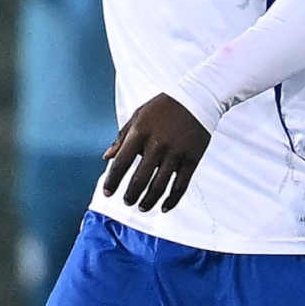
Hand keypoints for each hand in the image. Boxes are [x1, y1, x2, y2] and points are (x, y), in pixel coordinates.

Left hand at [102, 94, 212, 212]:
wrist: (197, 99)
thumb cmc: (164, 107)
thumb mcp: (138, 116)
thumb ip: (122, 137)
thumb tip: (107, 156)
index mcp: (140, 133)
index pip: (121, 163)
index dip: (112, 180)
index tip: (107, 192)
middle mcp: (157, 145)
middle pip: (140, 179)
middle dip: (130, 195)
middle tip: (127, 202)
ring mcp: (176, 153)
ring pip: (159, 186)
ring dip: (148, 201)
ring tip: (142, 207)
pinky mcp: (192, 159)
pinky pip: (180, 185)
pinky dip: (172, 200)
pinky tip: (164, 207)